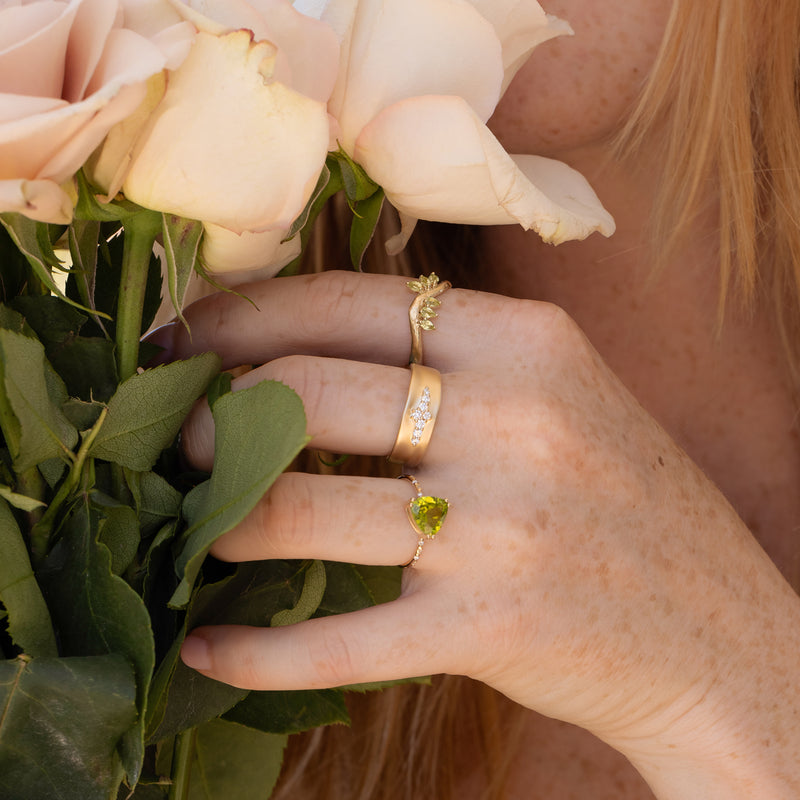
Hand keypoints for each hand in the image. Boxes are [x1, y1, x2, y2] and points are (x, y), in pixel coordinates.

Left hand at [155, 271, 799, 794]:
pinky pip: (342, 638)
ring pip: (304, 509)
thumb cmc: (621, 501)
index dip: (244, 319)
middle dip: (215, 416)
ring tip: (197, 525)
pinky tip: (211, 651)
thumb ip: (445, 364)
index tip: (185, 339)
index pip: (344, 304)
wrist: (716, 629)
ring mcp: (503, 525)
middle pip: (307, 392)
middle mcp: (514, 419)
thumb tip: (305, 354)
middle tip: (181, 437)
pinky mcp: (493, 625)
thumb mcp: (552, 397)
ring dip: (224, 520)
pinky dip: (261, 651)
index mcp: (523, 343)